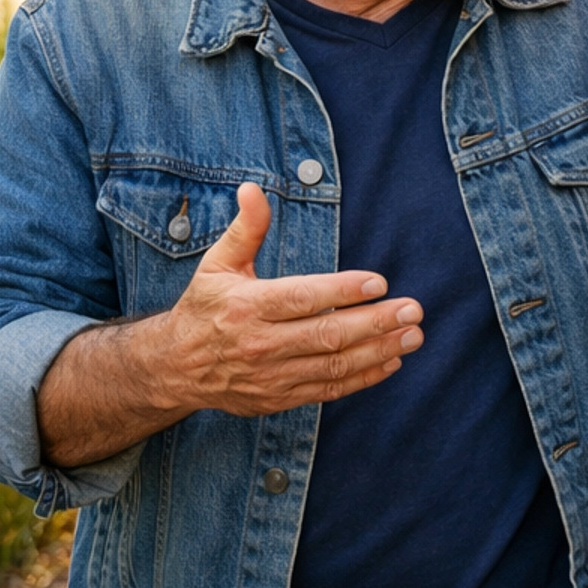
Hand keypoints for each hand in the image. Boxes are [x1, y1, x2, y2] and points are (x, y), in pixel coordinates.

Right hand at [157, 182, 424, 415]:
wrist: (175, 368)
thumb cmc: (205, 308)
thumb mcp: (217, 263)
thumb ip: (245, 228)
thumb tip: (254, 189)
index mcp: (247, 306)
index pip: (302, 297)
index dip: (342, 290)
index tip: (378, 282)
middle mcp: (260, 343)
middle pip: (326, 334)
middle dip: (374, 322)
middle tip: (412, 310)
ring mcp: (271, 375)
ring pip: (333, 365)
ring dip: (378, 351)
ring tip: (412, 335)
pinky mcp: (279, 398)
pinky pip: (328, 390)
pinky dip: (362, 379)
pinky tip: (390, 362)